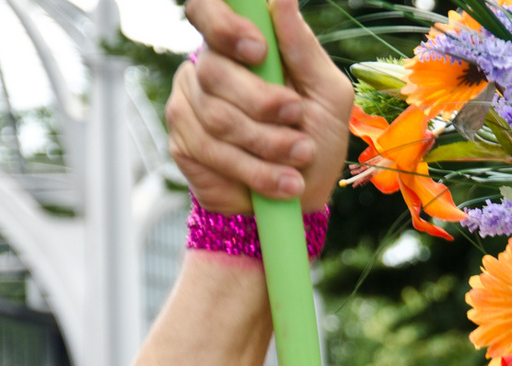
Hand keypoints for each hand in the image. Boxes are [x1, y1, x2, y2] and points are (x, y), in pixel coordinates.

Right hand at [168, 0, 352, 213]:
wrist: (302, 201)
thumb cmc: (316, 140)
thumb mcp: (326, 94)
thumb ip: (304, 49)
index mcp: (241, 47)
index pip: (207, 10)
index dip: (224, 24)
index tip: (258, 51)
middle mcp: (208, 69)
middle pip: (215, 69)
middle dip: (262, 101)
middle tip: (296, 116)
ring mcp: (190, 105)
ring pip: (217, 115)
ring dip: (268, 142)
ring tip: (300, 156)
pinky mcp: (184, 144)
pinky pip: (213, 151)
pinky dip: (257, 171)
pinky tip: (284, 183)